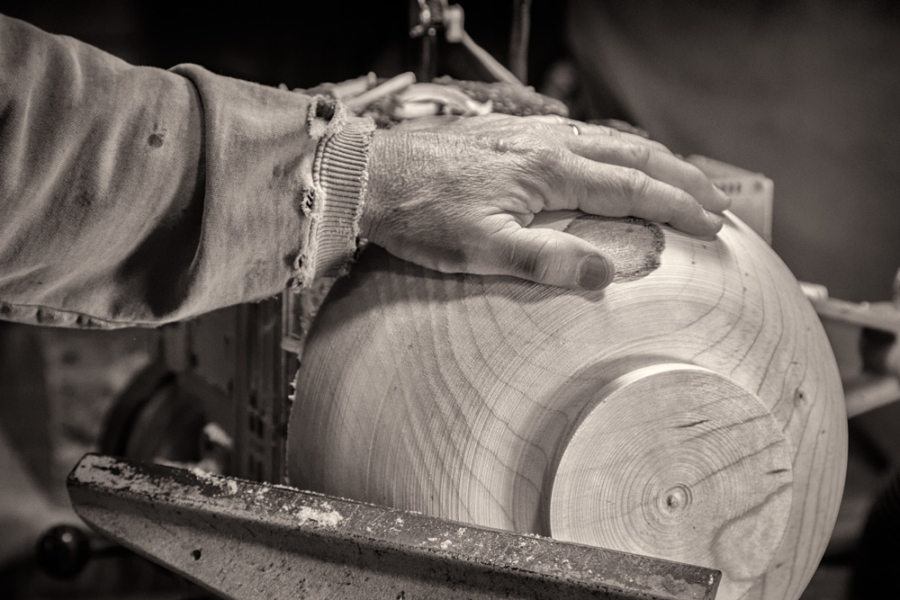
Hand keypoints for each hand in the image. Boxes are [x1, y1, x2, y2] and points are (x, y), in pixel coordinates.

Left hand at [360, 114, 729, 289]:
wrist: (371, 176)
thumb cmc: (421, 215)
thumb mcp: (480, 248)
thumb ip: (543, 260)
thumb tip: (604, 272)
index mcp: (550, 170)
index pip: (632, 187)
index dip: (677, 206)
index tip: (712, 224)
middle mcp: (548, 142)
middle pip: (633, 156)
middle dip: (681, 178)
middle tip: (717, 200)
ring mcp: (531, 134)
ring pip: (610, 141)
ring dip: (652, 161)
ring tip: (681, 178)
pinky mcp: (512, 134)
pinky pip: (582, 137)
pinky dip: (616, 150)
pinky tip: (612, 160)